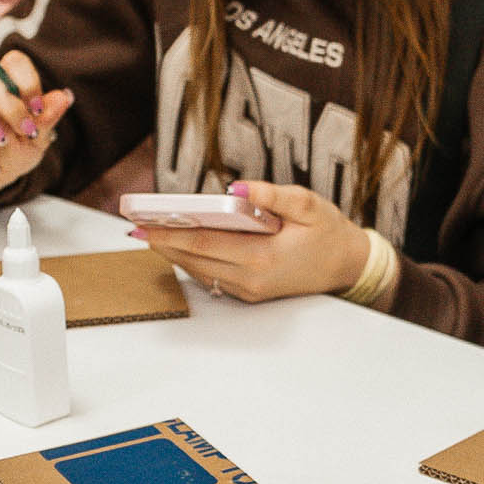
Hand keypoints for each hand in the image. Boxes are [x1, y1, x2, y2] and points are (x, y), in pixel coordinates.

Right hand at [0, 49, 73, 196]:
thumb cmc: (16, 148)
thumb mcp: (36, 138)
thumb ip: (46, 118)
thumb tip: (65, 97)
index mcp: (6, 80)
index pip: (14, 62)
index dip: (28, 81)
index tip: (38, 109)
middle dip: (11, 106)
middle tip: (26, 131)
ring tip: (3, 142)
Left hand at [132, 180, 366, 304]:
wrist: (348, 267)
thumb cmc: (329, 234)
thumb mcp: (308, 205)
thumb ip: (272, 195)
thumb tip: (237, 190)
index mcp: (263, 257)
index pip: (205, 244)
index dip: (171, 233)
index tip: (145, 223)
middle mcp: (251, 279)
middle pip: (194, 259)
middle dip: (163, 242)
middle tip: (135, 225)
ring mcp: (249, 290)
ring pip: (199, 270)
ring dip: (174, 252)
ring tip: (150, 231)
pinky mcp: (249, 293)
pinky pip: (212, 276)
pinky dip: (193, 260)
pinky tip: (179, 244)